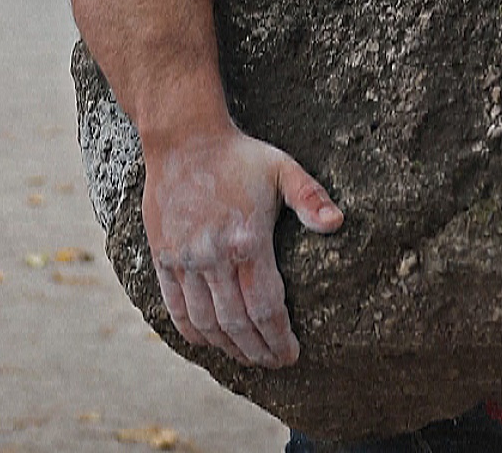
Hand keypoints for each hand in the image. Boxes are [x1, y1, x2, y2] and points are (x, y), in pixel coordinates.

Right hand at [140, 126, 342, 367]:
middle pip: (237, 324)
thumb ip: (311, 198)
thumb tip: (338, 223)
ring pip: (205, 322)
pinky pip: (175, 307)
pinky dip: (192, 332)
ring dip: (227, 348)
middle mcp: (212, 257)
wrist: (182, 138)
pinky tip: (209, 341)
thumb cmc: (239, 155)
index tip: (291, 354)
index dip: (279, 339)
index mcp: (247, 241)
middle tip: (273, 363)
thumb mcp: (283, 169)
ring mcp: (184, 260)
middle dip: (258, 351)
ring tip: (247, 357)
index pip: (266, 309)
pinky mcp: (163, 257)